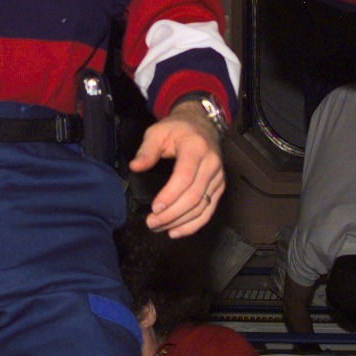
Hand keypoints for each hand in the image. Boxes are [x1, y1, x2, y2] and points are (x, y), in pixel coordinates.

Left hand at [132, 103, 225, 237]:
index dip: (171, 195)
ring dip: (180, 222)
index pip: (185, 177)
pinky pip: (209, 210)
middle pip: (194, 196)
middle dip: (172, 214)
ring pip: (202, 207)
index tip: (155, 208)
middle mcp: (211, 164)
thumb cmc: (177, 129)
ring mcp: (218, 177)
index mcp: (196, 148)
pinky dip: (193, 225)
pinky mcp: (219, 187)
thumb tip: (136, 167)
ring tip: (159, 228)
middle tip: (151, 223)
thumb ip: (147, 150)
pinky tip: (176, 231)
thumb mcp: (157, 132)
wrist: (201, 125)